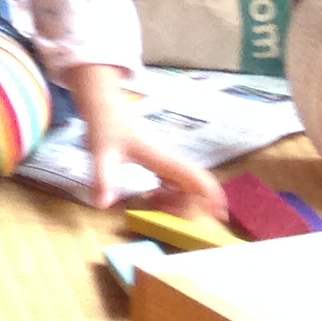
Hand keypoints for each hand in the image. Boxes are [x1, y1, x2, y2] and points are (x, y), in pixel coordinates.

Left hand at [65, 64, 224, 216]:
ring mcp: (166, 158)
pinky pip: (174, 181)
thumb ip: (103, 180)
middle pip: (194, 186)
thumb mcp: (101, 155)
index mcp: (163, 158)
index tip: (220, 216)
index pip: (197, 178)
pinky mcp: (159, 159)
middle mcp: (170, 158)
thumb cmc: (106, 126)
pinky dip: (169, 194)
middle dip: (189, 206)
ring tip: (153, 204)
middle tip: (165, 213)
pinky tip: (151, 196)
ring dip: (177, 200)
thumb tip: (102, 205)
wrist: (104, 104)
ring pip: (185, 185)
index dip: (212, 196)